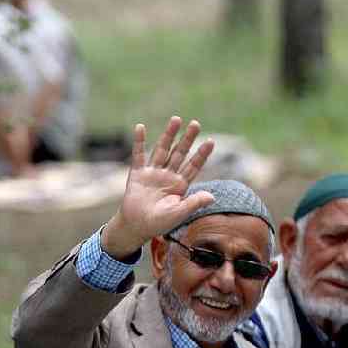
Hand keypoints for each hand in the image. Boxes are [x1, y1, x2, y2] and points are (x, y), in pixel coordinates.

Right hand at [100, 116, 215, 258]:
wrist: (136, 227)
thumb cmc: (159, 223)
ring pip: (162, 150)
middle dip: (187, 139)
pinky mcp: (137, 174)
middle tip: (196, 124)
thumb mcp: (178, 214)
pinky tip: (140, 127)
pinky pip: (138, 155)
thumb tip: (211, 196)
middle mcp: (168, 175)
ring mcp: (153, 173)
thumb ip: (193, 203)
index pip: (193, 166)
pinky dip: (139, 142)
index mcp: (180, 185)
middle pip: (179, 153)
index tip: (210, 142)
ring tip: (176, 119)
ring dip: (169, 135)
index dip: (201, 154)